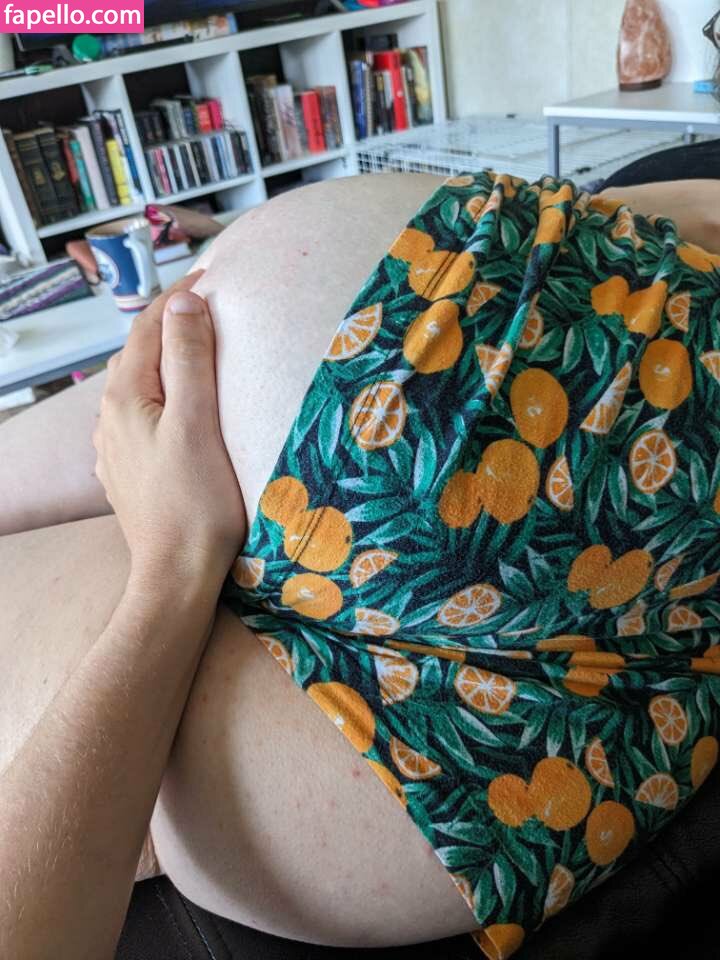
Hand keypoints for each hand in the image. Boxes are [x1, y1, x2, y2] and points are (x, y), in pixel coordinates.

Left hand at [93, 271, 245, 591]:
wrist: (176, 575)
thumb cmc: (195, 504)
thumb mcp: (196, 422)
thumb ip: (189, 359)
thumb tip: (184, 301)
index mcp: (125, 398)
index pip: (149, 326)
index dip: (180, 295)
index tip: (214, 274)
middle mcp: (110, 417)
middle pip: (140, 352)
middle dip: (171, 323)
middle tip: (212, 306)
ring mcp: (116, 447)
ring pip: (140, 385)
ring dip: (166, 360)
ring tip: (199, 349)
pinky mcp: (128, 470)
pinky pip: (142, 415)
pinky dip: (163, 395)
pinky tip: (180, 407)